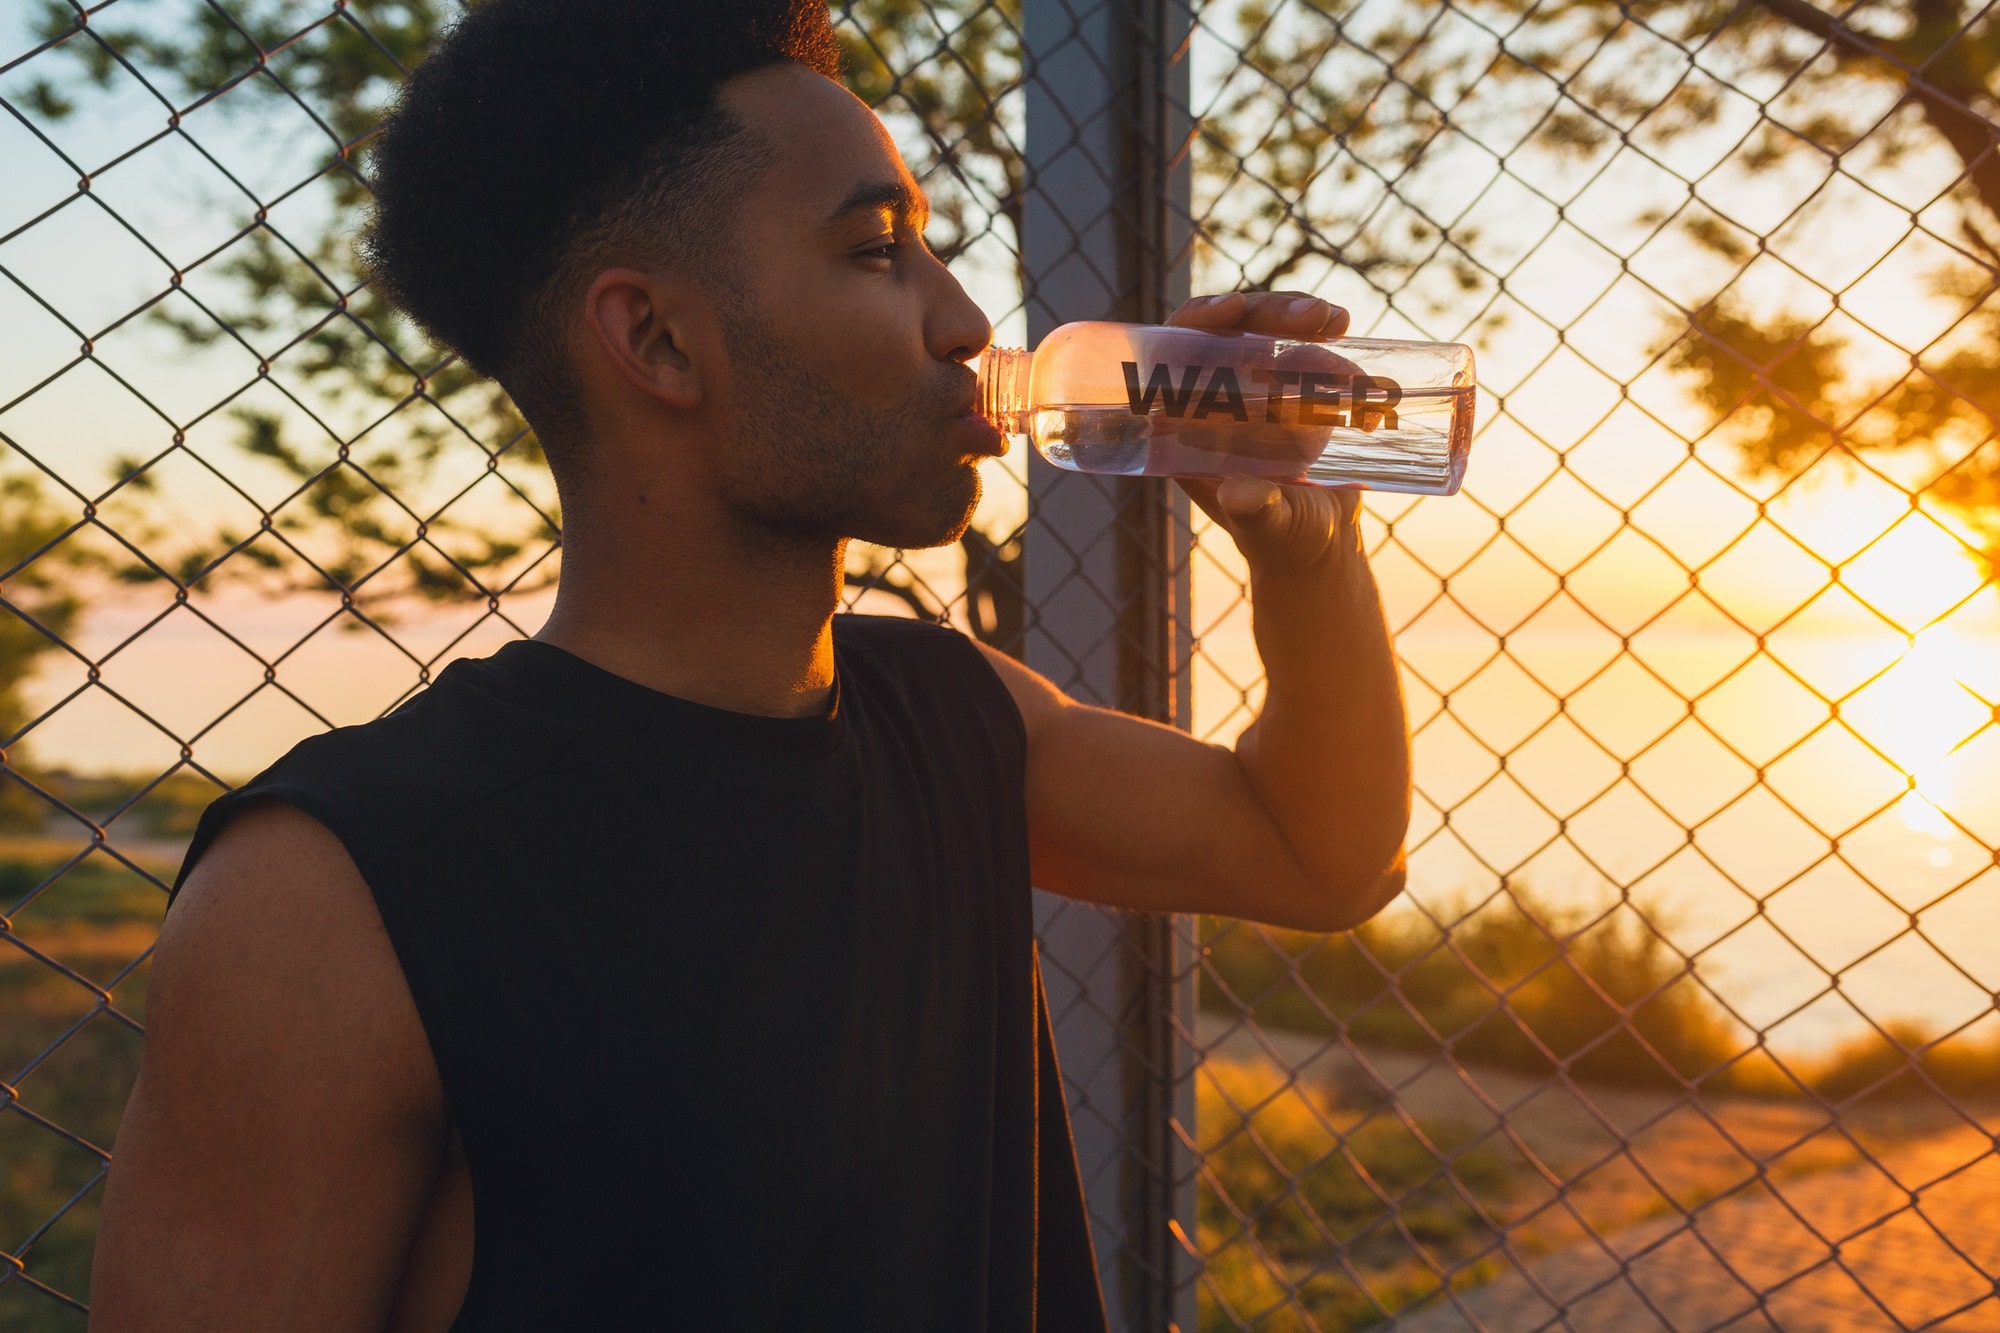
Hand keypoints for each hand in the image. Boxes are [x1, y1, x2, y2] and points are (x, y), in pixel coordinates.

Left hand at [1163, 290, 1361, 576]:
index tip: (1234, 308)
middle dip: (1265, 311)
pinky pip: (1301, 347)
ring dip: (1298, 316)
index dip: (1196, 322)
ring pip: (1265, 332)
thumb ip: (1256, 513)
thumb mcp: (1271, 528)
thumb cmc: (1286, 542)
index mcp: (1184, 429)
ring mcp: (1254, 392)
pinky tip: (1346, 336)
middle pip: (1224, 333)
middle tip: (1312, 316)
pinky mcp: (1290, 389)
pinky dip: (1325, 337)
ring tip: (1337, 323)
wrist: (1323, 543)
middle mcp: (1214, 401)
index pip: (1174, 358)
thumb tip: (1238, 494)